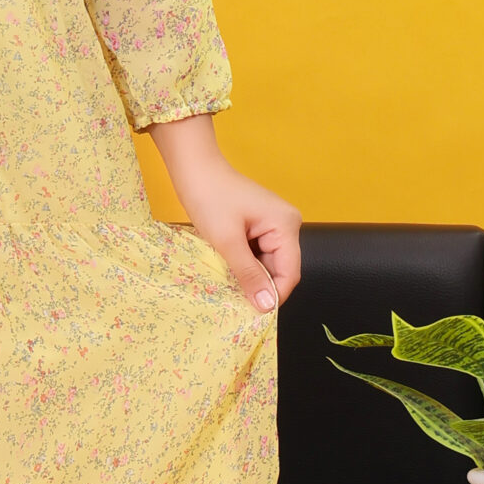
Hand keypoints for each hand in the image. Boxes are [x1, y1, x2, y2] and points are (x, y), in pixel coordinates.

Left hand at [144, 114, 301, 312]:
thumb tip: (267, 306)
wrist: (193, 169)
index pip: (289, 273)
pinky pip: (257, 254)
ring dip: (249, 276)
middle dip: (259, 285)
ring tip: (228, 283)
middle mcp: (287, 224)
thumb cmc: (209, 197)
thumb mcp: (227, 242)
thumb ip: (249, 275)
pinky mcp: (260, 226)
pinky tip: (227, 268)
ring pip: (267, 264)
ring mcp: (274, 224)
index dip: (274, 296)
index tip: (253, 314)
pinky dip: (243, 264)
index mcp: (286, 225)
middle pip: (280, 269)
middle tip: (235, 300)